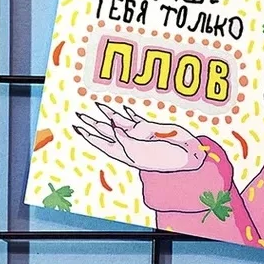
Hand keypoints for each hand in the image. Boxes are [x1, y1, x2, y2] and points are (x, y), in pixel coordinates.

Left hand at [73, 103, 206, 172]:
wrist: (185, 154)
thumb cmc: (164, 158)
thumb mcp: (140, 151)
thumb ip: (123, 138)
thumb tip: (110, 124)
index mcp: (124, 152)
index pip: (101, 142)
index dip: (89, 136)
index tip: (78, 127)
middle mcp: (128, 142)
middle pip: (106, 131)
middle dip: (93, 124)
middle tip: (80, 115)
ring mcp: (139, 134)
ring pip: (119, 121)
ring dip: (108, 114)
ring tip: (97, 105)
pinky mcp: (149, 126)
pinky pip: (136, 117)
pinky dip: (129, 112)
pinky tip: (123, 107)